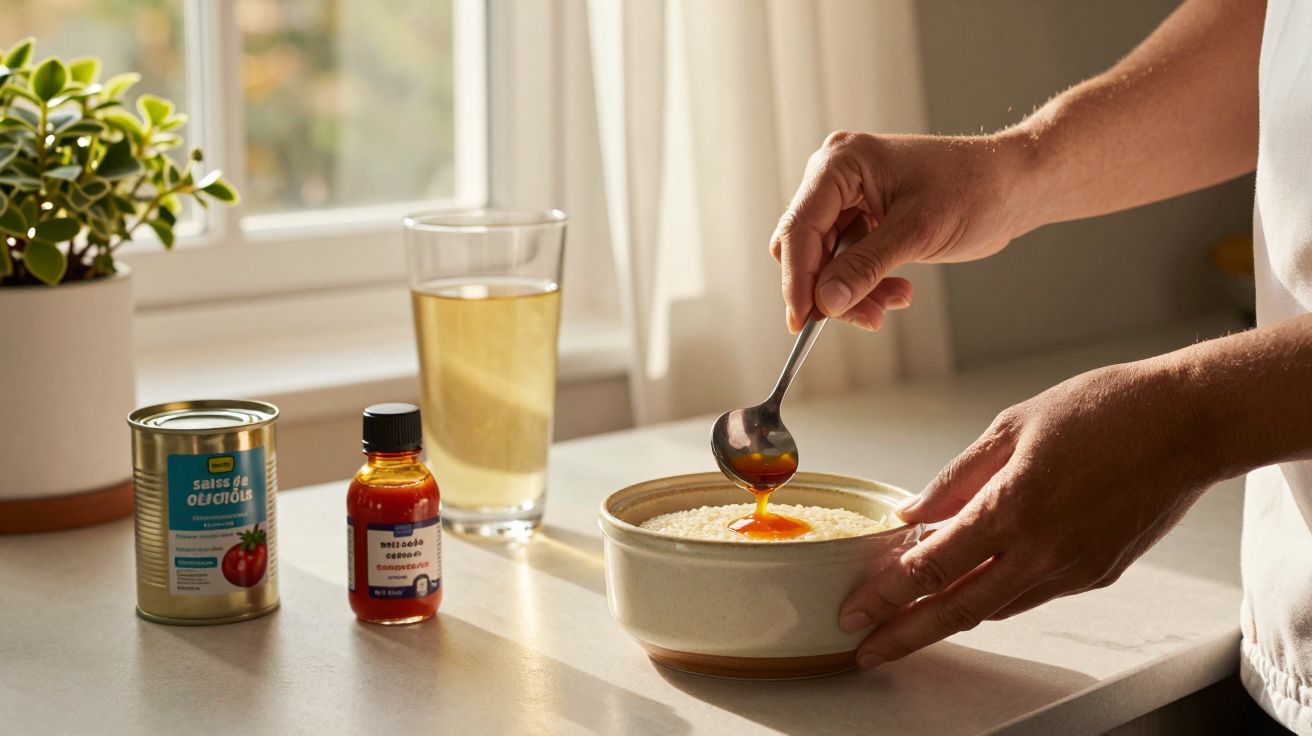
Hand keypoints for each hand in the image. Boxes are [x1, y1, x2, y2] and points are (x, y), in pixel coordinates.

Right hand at [771, 132, 1037, 332]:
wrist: (1015, 185)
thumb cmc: (975, 189)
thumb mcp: (917, 232)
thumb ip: (865, 267)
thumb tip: (825, 302)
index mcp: (841, 164)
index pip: (799, 228)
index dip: (797, 279)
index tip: (803, 321)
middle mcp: (836, 177)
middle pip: (806, 247)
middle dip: (829, 288)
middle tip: (863, 318)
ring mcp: (849, 198)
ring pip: (826, 262)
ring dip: (853, 291)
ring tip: (889, 306)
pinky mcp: (865, 219)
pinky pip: (848, 262)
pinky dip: (867, 284)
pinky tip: (898, 292)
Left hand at [838, 359, 1219, 668]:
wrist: (1189, 424)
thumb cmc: (1105, 410)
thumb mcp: (1012, 426)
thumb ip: (957, 477)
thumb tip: (913, 511)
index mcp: (1014, 507)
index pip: (932, 568)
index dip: (886, 595)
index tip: (854, 611)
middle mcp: (1043, 550)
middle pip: (958, 610)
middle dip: (905, 634)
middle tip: (866, 650)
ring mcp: (1073, 568)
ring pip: (996, 608)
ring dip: (948, 618)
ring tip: (907, 621)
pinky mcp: (1097, 573)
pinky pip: (1031, 595)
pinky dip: (994, 596)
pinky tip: (970, 589)